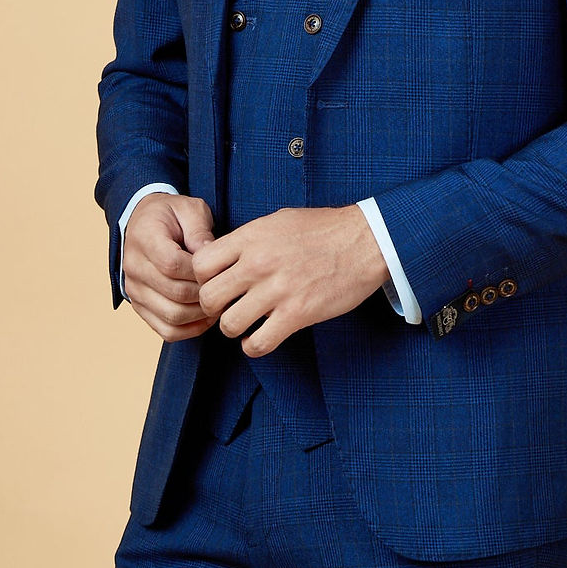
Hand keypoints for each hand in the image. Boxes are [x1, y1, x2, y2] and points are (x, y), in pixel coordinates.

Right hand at [122, 193, 216, 341]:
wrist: (143, 222)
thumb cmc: (170, 215)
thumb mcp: (189, 209)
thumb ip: (200, 230)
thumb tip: (211, 256)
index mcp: (145, 238)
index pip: (172, 265)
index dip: (200, 271)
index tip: (220, 267)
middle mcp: (134, 267)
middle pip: (175, 294)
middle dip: (206, 294)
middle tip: (227, 289)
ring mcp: (134, 290)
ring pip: (172, 316)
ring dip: (201, 314)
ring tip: (219, 302)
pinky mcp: (139, 306)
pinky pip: (166, 330)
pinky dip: (190, 330)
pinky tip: (206, 317)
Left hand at [191, 205, 389, 356]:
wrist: (366, 240)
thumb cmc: (323, 229)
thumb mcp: (278, 221)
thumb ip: (248, 239)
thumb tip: (224, 257)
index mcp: (251, 237)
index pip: (200, 265)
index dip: (202, 279)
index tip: (216, 284)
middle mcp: (259, 264)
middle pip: (208, 298)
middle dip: (213, 308)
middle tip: (226, 307)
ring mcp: (277, 290)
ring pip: (229, 325)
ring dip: (234, 328)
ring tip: (246, 323)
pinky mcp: (297, 314)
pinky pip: (258, 343)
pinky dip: (254, 347)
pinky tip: (262, 338)